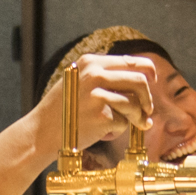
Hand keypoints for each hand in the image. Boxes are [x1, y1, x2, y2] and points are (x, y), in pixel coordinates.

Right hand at [41, 53, 156, 154]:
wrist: (41, 133)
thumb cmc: (62, 111)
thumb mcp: (78, 82)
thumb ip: (104, 77)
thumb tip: (141, 81)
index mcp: (91, 62)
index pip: (131, 61)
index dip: (148, 72)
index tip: (153, 82)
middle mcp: (95, 74)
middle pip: (140, 81)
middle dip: (148, 98)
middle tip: (147, 110)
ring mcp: (98, 95)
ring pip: (136, 104)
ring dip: (138, 118)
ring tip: (131, 125)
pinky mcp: (101, 116)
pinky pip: (124, 123)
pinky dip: (118, 131)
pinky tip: (104, 133)